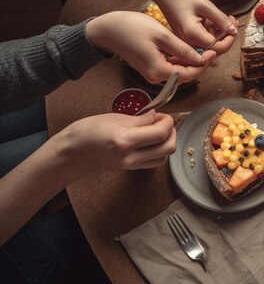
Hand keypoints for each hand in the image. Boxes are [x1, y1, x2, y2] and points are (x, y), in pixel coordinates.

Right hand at [52, 111, 175, 179]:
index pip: (160, 133)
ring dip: (167, 143)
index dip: (167, 121)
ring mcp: (131, 165)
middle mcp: (130, 156)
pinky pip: (154, 162)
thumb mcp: (114, 118)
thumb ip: (140, 119)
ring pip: (164, 157)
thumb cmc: (86, 132)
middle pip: (168, 148)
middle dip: (172, 132)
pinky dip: (159, 151)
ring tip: (158, 131)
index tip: (163, 114)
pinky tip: (152, 141)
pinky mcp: (131, 169)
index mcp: (125, 140)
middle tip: (163, 122)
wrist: (71, 154)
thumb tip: (156, 116)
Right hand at [86, 11, 214, 83]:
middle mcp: (157, 77)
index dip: (205, 63)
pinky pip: (171, 64)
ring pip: (180, 69)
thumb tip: (202, 59)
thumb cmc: (132, 28)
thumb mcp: (162, 36)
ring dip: (193, 59)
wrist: (106, 30)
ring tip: (206, 46)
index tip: (215, 50)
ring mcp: (153, 73)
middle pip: (187, 73)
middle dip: (201, 62)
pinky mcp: (151, 66)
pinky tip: (190, 47)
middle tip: (214, 48)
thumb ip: (183, 50)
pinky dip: (182, 57)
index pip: (190, 73)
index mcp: (160, 72)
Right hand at [152, 0, 237, 50]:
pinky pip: (200, 39)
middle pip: (213, 48)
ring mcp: (184, 40)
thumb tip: (234, 31)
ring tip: (223, 17)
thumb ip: (221, 20)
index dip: (230, 40)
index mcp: (192, 35)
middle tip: (231, 20)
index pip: (218, 48)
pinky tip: (211, 19)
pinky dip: (209, 31)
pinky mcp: (183, 36)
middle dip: (225, 35)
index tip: (235, 27)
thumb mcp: (205, 5)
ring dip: (218, 32)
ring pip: (208, 44)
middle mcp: (187, 42)